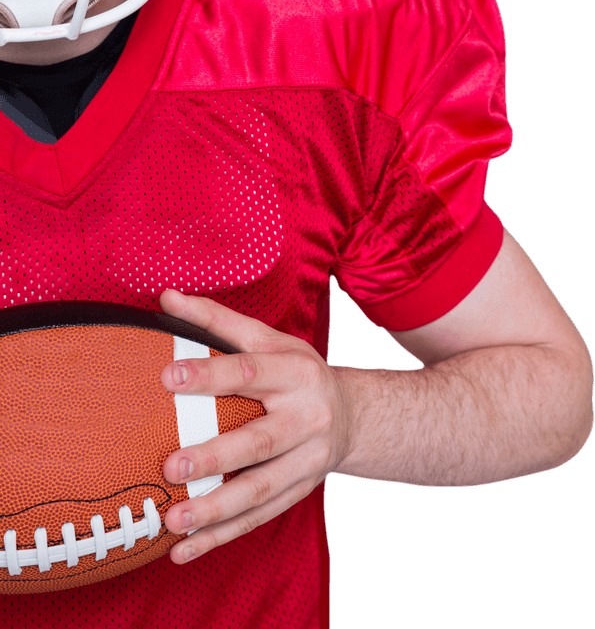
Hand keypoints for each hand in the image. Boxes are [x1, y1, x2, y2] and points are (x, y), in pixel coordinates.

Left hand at [159, 289, 350, 563]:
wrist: (355, 415)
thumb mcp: (268, 339)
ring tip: (173, 520)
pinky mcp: (301, 492)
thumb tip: (166, 297)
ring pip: (261, 490)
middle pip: (260, 440)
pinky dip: (221, 537)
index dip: (209, 374)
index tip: (167, 377)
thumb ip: (217, 321)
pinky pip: (259, 518)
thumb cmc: (296, 372)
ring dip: (216, 509)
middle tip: (171, 465)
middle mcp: (307, 417)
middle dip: (216, 455)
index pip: (249, 370)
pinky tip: (182, 551)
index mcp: (296, 371)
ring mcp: (308, 461)